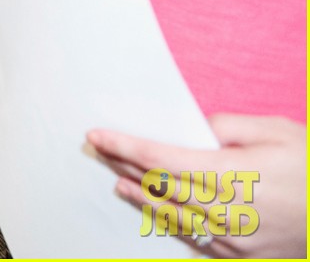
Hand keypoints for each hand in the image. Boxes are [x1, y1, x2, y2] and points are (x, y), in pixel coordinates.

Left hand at [87, 114, 305, 257]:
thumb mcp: (278, 131)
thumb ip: (230, 126)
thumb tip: (198, 128)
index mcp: (231, 174)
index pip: (161, 158)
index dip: (125, 145)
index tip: (97, 134)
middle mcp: (228, 210)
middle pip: (160, 186)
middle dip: (124, 164)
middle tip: (97, 149)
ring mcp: (236, 238)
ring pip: (173, 215)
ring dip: (141, 196)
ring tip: (116, 179)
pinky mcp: (245, 256)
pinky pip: (197, 239)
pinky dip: (171, 223)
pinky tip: (157, 211)